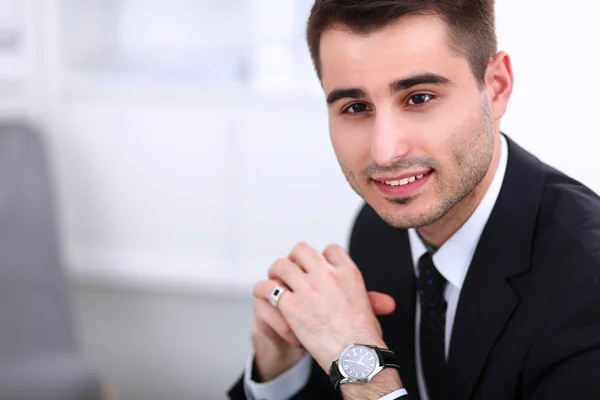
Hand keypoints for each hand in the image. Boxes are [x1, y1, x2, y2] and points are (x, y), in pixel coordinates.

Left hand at [254, 242, 393, 371]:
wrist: (357, 357)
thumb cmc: (365, 338)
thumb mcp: (371, 309)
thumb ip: (370, 298)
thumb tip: (384, 302)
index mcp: (347, 272)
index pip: (329, 249)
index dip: (321, 259)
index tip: (317, 270)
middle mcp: (327, 275)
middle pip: (301, 250)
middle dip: (294, 260)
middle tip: (292, 272)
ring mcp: (308, 289)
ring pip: (281, 265)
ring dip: (276, 273)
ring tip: (277, 282)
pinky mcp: (292, 306)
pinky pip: (268, 288)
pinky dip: (264, 291)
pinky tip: (267, 297)